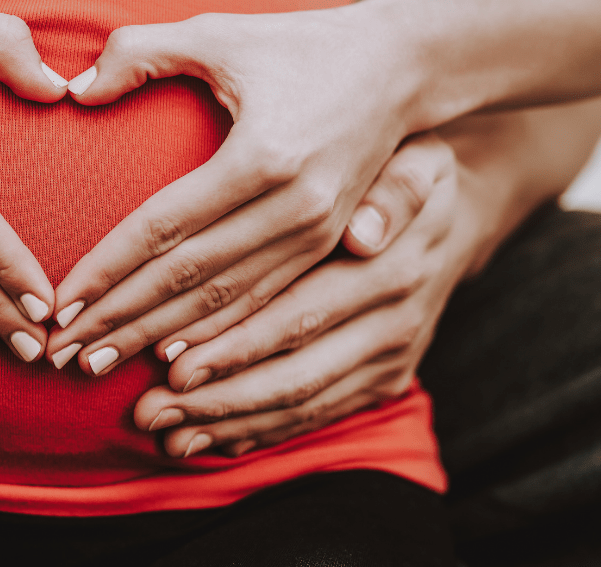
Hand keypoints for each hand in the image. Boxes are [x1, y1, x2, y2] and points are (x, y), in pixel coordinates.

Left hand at [47, 8, 418, 371]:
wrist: (404, 67)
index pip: (163, 228)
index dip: (107, 270)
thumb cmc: (300, 43)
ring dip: (156, 337)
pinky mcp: (326, 245)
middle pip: (187, 279)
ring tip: (97, 363)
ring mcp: (317, 233)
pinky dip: (211, 334)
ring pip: (222, 303)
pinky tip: (168, 357)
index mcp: (262, 156)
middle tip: (61, 353)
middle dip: (120, 320)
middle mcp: (294, 206)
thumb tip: (73, 91)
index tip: (60, 304)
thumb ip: (140, 52)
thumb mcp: (218, 33)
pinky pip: (259, 302)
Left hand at [130, 134, 472, 457]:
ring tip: (164, 435)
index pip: (300, 315)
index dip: (234, 345)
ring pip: (302, 404)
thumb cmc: (400, 170)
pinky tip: (209, 440)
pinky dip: (263, 431)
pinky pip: (318, 415)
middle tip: (148, 412)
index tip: (170, 362)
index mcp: (394, 267)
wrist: (452, 215)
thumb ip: (393, 190)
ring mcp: (392, 357)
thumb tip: (364, 232)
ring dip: (228, 423)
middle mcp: (395, 321)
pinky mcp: (384, 380)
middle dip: (216, 398)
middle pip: (295, 374)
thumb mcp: (412, 160)